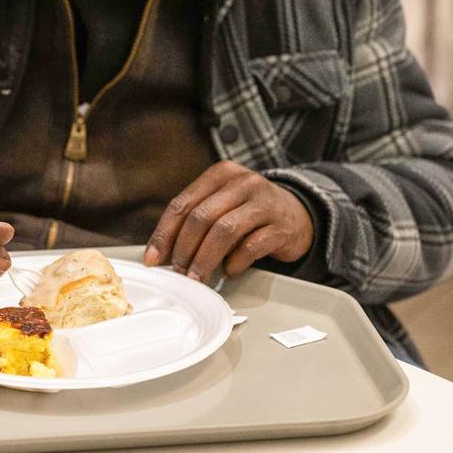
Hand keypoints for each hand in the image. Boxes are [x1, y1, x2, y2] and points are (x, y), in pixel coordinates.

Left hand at [143, 161, 313, 281]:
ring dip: (205, 259)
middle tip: (178, 272)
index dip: (165, 234)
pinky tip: (229, 272)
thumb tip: (162, 252)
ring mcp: (264, 203)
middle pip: (202, 217)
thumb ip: (196, 220)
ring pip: (224, 231)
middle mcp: (243, 183)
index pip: (183, 203)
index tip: (153, 259)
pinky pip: (251, 247)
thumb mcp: (223, 204)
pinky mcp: (281, 226)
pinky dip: (235, 263)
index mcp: (221, 174)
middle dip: (184, 249)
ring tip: (198, 278)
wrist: (299, 215)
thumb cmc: (250, 212)